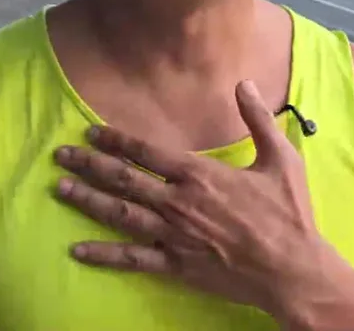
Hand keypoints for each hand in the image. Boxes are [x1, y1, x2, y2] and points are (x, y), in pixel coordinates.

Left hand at [52, 80, 334, 316]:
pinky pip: (132, 259)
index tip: (91, 133)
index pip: (147, 152)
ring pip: (119, 215)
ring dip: (87, 200)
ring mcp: (174, 235)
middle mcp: (178, 202)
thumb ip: (258, 118)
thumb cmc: (289, 213)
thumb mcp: (280, 158)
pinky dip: (103, 255)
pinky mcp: (176, 265)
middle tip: (61, 156)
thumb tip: (245, 83)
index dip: (116, 141)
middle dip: (89, 165)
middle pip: (123, 180)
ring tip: (61, 189)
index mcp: (200, 174)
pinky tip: (78, 250)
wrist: (293, 269)